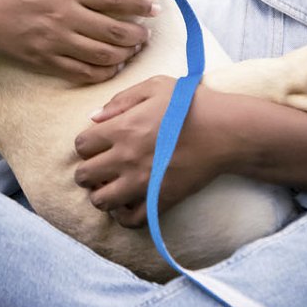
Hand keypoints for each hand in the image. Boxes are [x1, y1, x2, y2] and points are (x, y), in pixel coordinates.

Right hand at [0, 0, 157, 84]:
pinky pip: (82, 73)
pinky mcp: (45, 61)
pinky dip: (103, 73)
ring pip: (103, 55)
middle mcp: (63, 17)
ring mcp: (55, 42)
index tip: (154, 7)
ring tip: (133, 49)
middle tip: (147, 32)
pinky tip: (111, 67)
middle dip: (138, 34)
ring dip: (125, 54)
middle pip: (114, 31)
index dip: (139, 4)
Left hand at [72, 76, 227, 227]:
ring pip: (100, 201)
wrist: (225, 131)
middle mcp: (126, 158)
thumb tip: (94, 117)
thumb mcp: (154, 86)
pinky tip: (127, 202)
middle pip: (84, 176)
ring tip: (110, 185)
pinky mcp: (160, 200)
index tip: (97, 144)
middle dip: (87, 171)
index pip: (80, 146)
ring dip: (100, 194)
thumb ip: (120, 100)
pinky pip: (129, 220)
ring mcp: (142, 183)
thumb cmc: (190, 104)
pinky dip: (122, 215)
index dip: (85, 145)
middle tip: (99, 166)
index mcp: (122, 129)